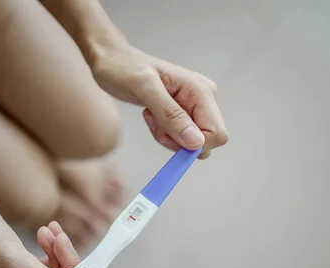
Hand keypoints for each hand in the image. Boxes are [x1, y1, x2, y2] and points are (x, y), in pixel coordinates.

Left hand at [91, 45, 227, 157]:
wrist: (112, 59)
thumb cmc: (124, 68)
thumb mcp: (146, 90)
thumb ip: (172, 116)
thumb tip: (196, 143)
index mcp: (201, 91)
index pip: (217, 134)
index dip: (194, 145)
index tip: (167, 136)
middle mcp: (203, 98)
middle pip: (204, 142)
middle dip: (178, 141)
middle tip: (156, 120)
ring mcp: (194, 105)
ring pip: (190, 142)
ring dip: (167, 136)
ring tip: (151, 113)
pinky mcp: (183, 112)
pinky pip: (179, 137)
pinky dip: (163, 132)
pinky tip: (151, 113)